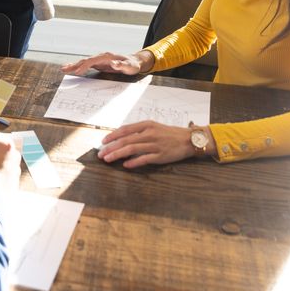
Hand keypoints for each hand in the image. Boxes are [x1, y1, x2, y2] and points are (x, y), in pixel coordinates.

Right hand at [62, 50, 154, 75]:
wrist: (134, 62)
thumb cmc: (132, 65)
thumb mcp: (129, 66)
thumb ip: (121, 65)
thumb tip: (114, 63)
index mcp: (107, 56)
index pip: (93, 60)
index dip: (85, 65)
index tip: (78, 72)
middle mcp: (101, 56)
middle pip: (86, 60)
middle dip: (75, 65)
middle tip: (65, 69)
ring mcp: (99, 60)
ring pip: (84, 62)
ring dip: (74, 65)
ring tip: (63, 69)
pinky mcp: (99, 64)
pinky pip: (86, 65)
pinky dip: (78, 67)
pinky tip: (72, 69)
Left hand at [98, 120, 213, 168]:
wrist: (188, 140)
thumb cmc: (169, 134)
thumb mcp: (153, 127)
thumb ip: (139, 131)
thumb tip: (122, 138)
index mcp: (146, 125)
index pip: (125, 129)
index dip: (112, 135)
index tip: (103, 141)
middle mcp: (149, 134)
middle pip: (126, 140)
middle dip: (111, 147)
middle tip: (101, 154)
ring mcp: (155, 145)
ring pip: (132, 149)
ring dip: (118, 154)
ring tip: (108, 159)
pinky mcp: (160, 156)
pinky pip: (144, 159)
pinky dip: (134, 162)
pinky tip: (125, 165)